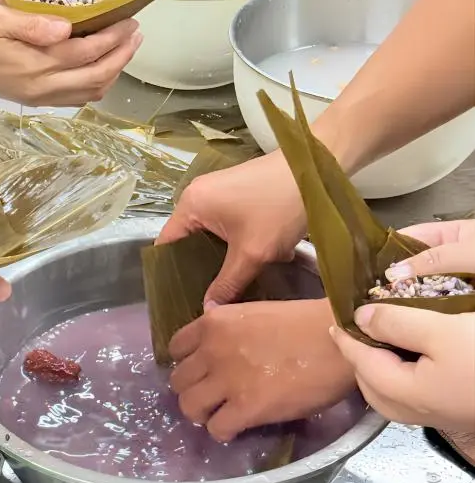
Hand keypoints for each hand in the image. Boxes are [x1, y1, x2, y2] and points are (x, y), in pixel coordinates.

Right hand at [0, 4, 141, 105]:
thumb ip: (30, 24)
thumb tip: (66, 27)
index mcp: (34, 63)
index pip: (87, 51)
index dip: (113, 37)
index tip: (129, 19)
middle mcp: (42, 85)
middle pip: (97, 75)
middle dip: (122, 54)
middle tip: (136, 32)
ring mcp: (39, 96)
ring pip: (90, 91)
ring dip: (113, 70)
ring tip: (124, 46)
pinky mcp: (34, 99)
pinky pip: (76, 98)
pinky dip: (96, 84)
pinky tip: (100, 66)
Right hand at [157, 151, 304, 304]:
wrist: (314, 171)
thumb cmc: (278, 209)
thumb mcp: (252, 253)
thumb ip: (227, 284)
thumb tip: (208, 311)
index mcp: (191, 204)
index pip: (167, 244)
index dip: (170, 273)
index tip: (179, 298)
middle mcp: (197, 194)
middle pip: (188, 240)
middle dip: (201, 267)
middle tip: (207, 297)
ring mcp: (216, 190)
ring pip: (210, 233)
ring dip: (224, 255)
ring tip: (232, 282)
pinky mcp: (235, 190)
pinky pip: (224, 222)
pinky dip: (236, 240)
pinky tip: (254, 258)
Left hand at [169, 299, 354, 441]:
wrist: (335, 340)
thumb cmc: (302, 323)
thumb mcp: (252, 312)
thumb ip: (228, 328)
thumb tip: (215, 339)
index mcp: (214, 321)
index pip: (176, 347)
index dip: (186, 361)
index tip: (199, 370)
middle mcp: (212, 349)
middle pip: (178, 380)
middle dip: (191, 389)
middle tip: (210, 395)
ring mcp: (227, 379)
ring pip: (189, 406)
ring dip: (202, 413)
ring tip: (219, 413)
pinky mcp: (246, 408)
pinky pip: (216, 428)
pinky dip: (223, 431)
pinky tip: (236, 426)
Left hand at [331, 220, 474, 431]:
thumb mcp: (439, 329)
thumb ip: (395, 323)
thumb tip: (359, 318)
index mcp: (409, 392)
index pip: (360, 363)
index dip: (345, 337)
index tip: (334, 314)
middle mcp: (422, 410)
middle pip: (372, 386)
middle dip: (358, 358)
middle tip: (353, 326)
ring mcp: (443, 412)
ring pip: (395, 392)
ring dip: (380, 365)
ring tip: (380, 334)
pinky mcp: (460, 406)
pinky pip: (416, 390)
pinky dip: (403, 370)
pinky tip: (414, 350)